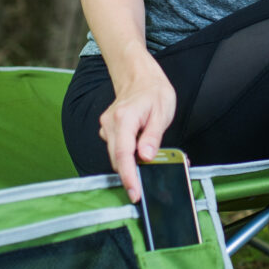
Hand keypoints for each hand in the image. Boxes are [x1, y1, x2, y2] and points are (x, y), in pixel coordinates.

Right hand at [98, 64, 176, 202]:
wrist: (139, 76)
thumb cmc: (154, 92)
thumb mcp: (162, 113)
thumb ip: (152, 137)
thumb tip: (145, 157)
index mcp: (124, 119)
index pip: (123, 155)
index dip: (129, 177)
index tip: (134, 192)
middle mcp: (110, 124)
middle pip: (117, 159)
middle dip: (131, 175)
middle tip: (146, 186)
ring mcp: (106, 126)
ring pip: (116, 155)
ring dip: (130, 164)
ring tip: (149, 161)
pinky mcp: (107, 130)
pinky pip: (116, 148)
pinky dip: (127, 154)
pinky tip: (140, 149)